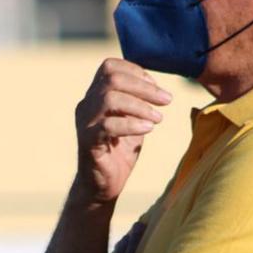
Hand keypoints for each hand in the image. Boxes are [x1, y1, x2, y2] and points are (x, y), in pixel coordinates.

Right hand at [74, 59, 171, 203]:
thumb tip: (157, 86)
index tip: (156, 86)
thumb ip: (139, 102)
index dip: (135, 71)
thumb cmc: (120, 151)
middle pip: (112, 78)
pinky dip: (132, 124)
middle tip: (167, 100)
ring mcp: (85, 123)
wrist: (103, 185)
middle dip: (144, 87)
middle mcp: (87, 105)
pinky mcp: (88, 142)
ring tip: (158, 118)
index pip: (109, 66)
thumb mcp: (133, 120)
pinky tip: (148, 130)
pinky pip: (108, 125)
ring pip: (109, 98)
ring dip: (140, 106)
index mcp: (95, 95)